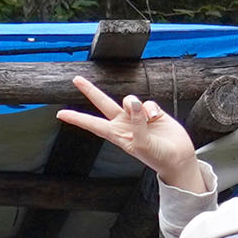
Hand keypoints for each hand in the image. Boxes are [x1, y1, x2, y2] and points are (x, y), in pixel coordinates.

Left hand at [57, 75, 213, 191]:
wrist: (177, 157)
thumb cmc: (157, 156)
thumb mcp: (142, 143)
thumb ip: (136, 122)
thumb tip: (132, 101)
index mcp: (116, 134)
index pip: (92, 124)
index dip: (77, 118)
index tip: (60, 114)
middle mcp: (123, 123)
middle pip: (103, 103)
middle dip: (90, 91)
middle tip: (76, 79)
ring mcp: (136, 116)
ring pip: (130, 100)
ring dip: (138, 107)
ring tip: (149, 121)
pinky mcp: (151, 112)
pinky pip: (147, 103)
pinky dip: (152, 109)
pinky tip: (157, 119)